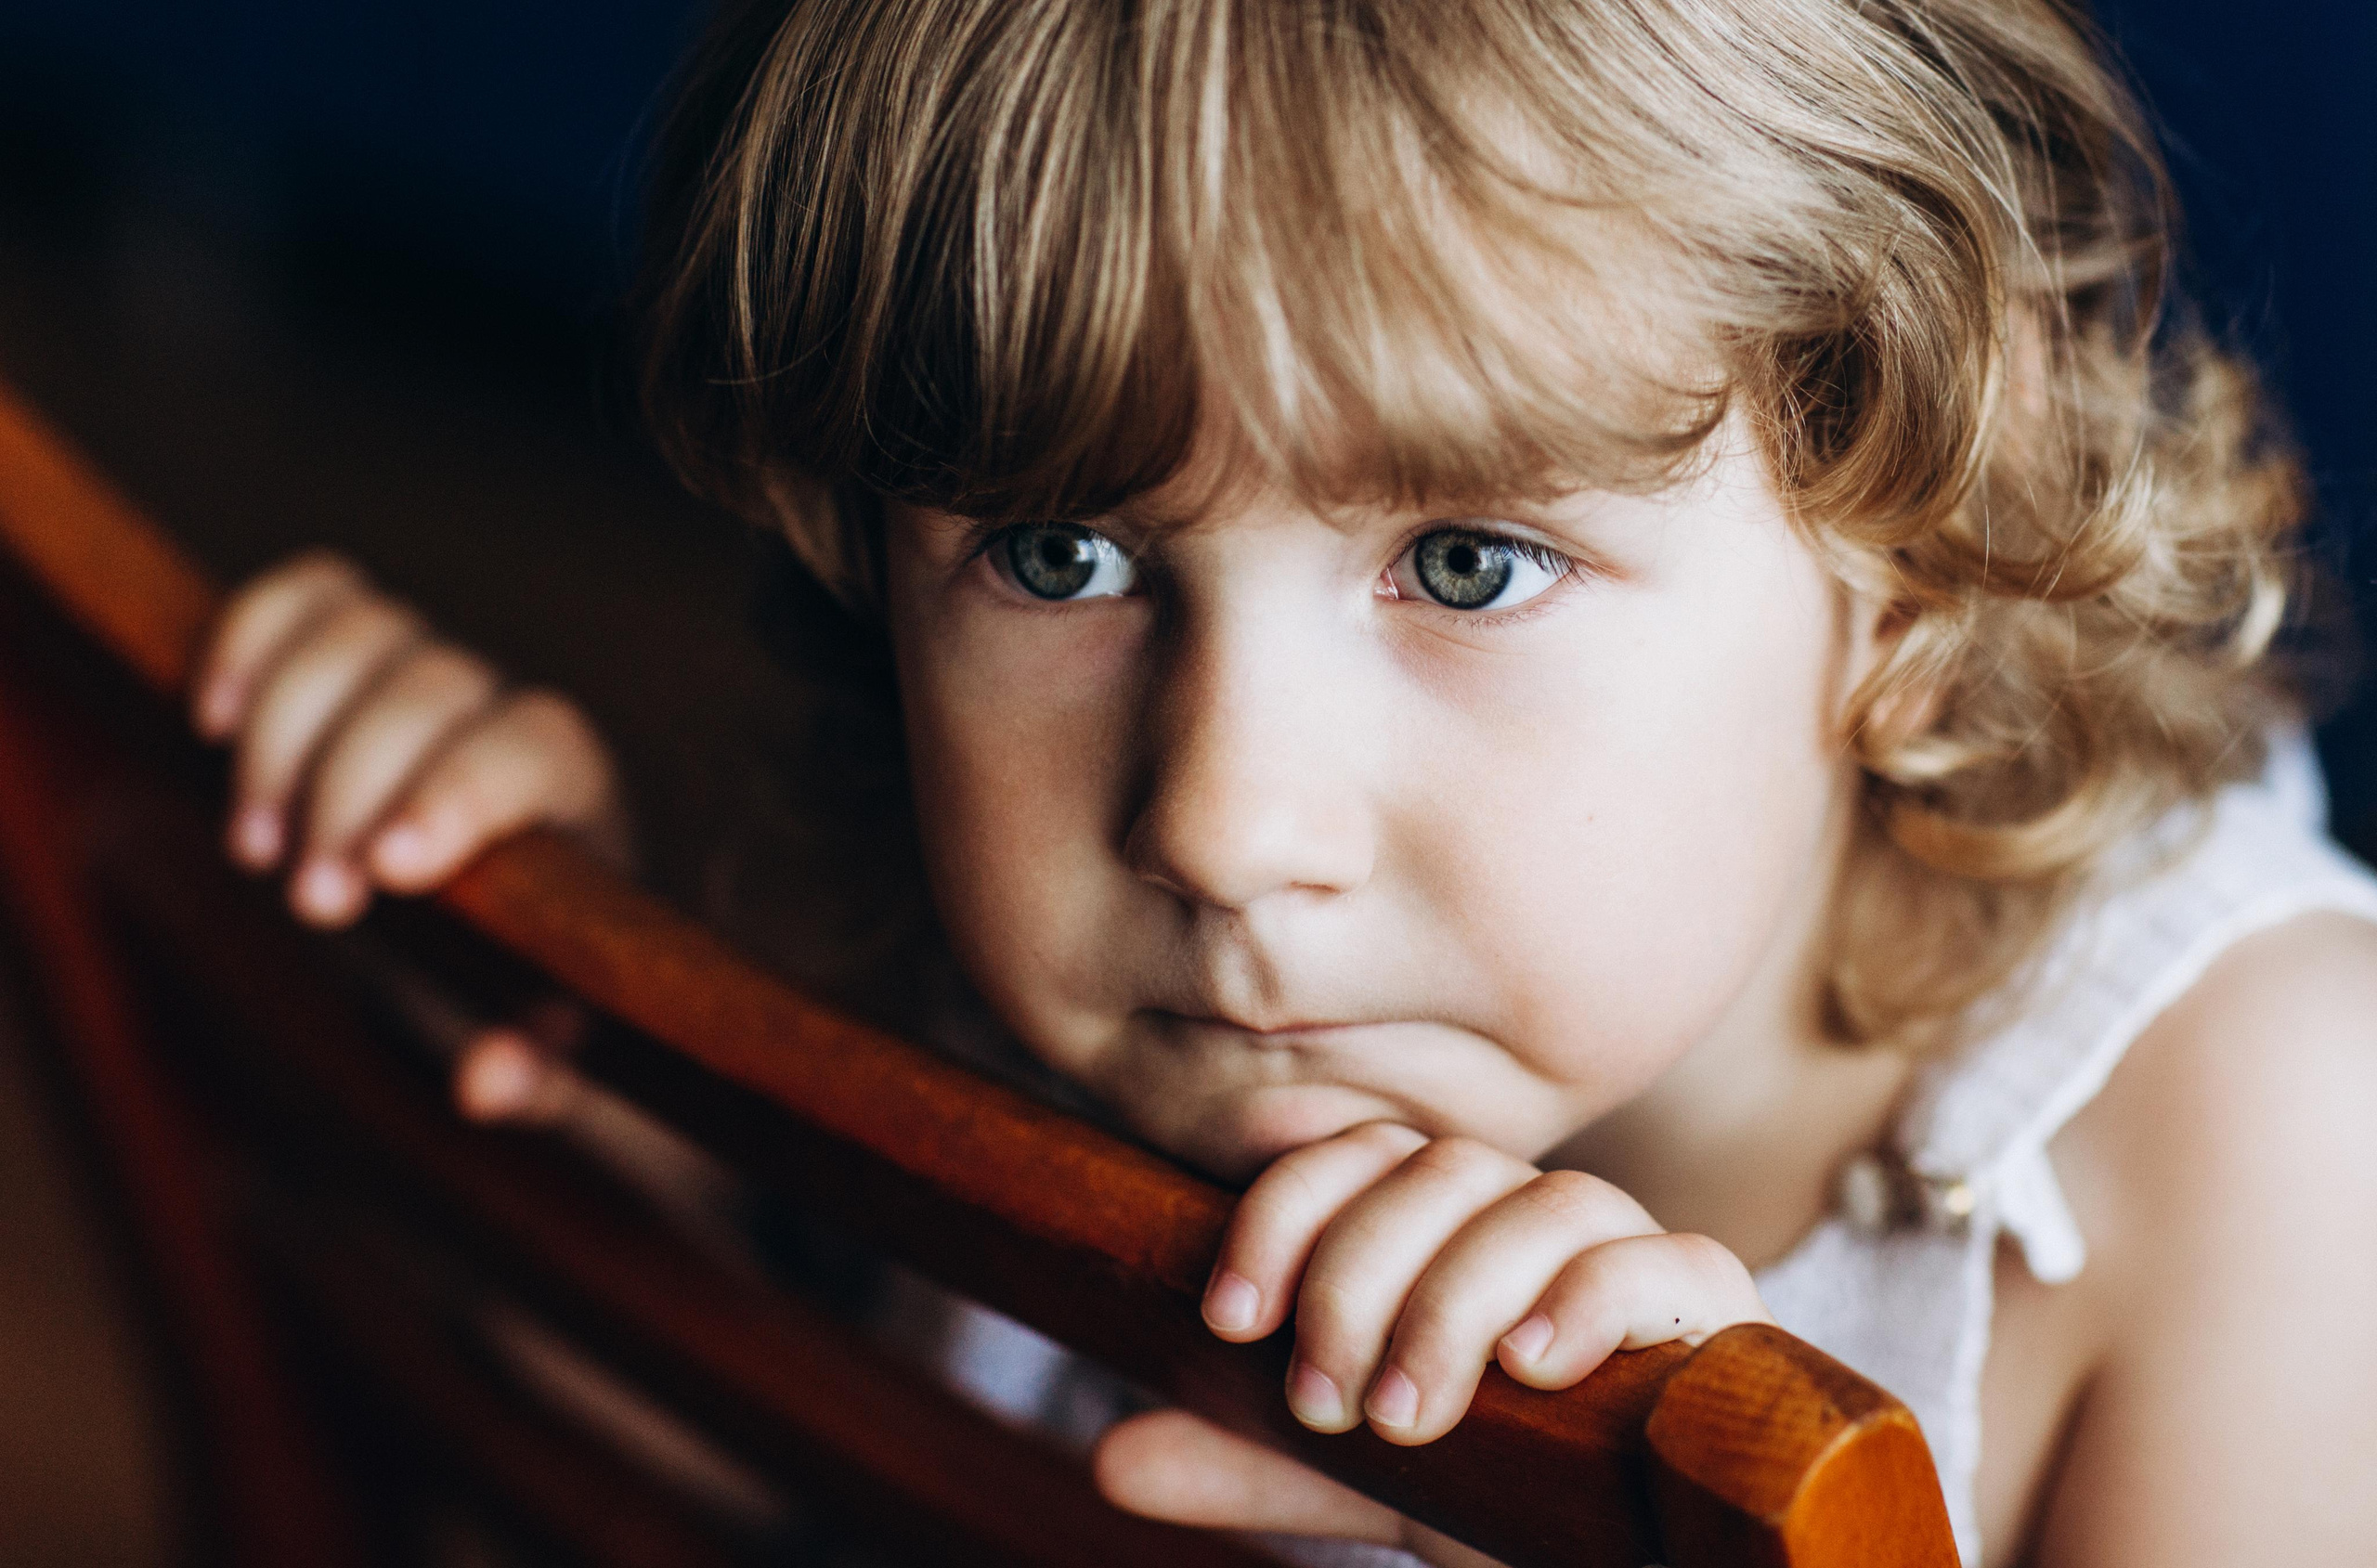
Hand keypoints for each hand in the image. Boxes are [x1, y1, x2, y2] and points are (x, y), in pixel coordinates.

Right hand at [193, 547, 631, 1134]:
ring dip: (282, 733)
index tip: (386, 869)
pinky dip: (249, 635)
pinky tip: (210, 722)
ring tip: (253, 851)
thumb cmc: (538, 993)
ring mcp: (428, 675)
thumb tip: (487, 1079)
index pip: (529, 748)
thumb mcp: (562, 1056)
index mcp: (578, 793)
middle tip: (312, 905)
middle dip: (347, 790)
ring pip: (359, 632)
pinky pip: (310, 596)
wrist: (503, 939)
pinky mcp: (355, 657)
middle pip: (427, 689)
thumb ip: (542, 1075)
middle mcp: (506, 712)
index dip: (456, 791)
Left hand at [1095, 1123, 1770, 1558]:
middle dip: (1358, 1277)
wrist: (1623, 1550)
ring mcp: (1631, 1246)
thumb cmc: (1499, 1491)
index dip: (1283, 1213)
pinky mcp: (1714, 1310)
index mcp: (1448, 1219)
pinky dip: (1591, 1297)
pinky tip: (1530, 1363)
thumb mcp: (1358, 1480)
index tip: (1226, 1319)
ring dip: (1453, 1300)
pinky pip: (1663, 1262)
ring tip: (1405, 1413)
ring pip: (1538, 1205)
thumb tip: (1111, 1455)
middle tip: (1323, 1401)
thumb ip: (1251, 1459)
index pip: (1356, 1154)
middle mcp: (1534, 1211)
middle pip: (1437, 1171)